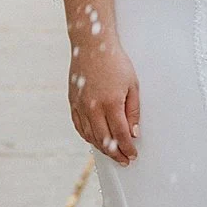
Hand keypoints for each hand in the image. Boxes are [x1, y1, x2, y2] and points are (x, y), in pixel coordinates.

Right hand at [69, 33, 139, 163]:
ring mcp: (81, 106)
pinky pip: (79, 127)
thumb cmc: (115, 62)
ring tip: (112, 153)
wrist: (92, 46)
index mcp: (111, 103)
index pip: (120, 135)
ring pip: (90, 136)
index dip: (127, 148)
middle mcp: (93, 107)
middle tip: (124, 160)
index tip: (132, 155)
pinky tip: (95, 141)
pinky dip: (88, 137)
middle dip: (116, 153)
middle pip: (105, 140)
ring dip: (102, 148)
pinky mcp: (73, 102)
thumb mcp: (133, 85)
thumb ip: (133, 111)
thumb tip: (133, 132)